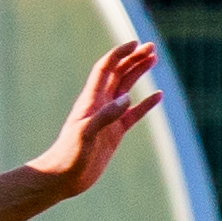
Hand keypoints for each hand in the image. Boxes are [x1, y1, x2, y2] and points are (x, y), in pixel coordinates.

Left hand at [28, 42, 162, 196]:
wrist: (63, 177)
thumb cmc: (69, 154)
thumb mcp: (86, 134)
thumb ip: (105, 115)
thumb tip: (127, 98)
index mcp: (91, 100)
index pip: (106, 69)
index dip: (119, 54)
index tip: (135, 43)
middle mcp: (100, 104)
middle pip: (119, 74)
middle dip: (134, 58)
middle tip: (152, 47)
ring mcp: (109, 118)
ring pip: (127, 89)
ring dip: (139, 73)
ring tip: (153, 60)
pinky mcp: (115, 133)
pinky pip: (134, 114)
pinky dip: (146, 103)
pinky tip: (157, 96)